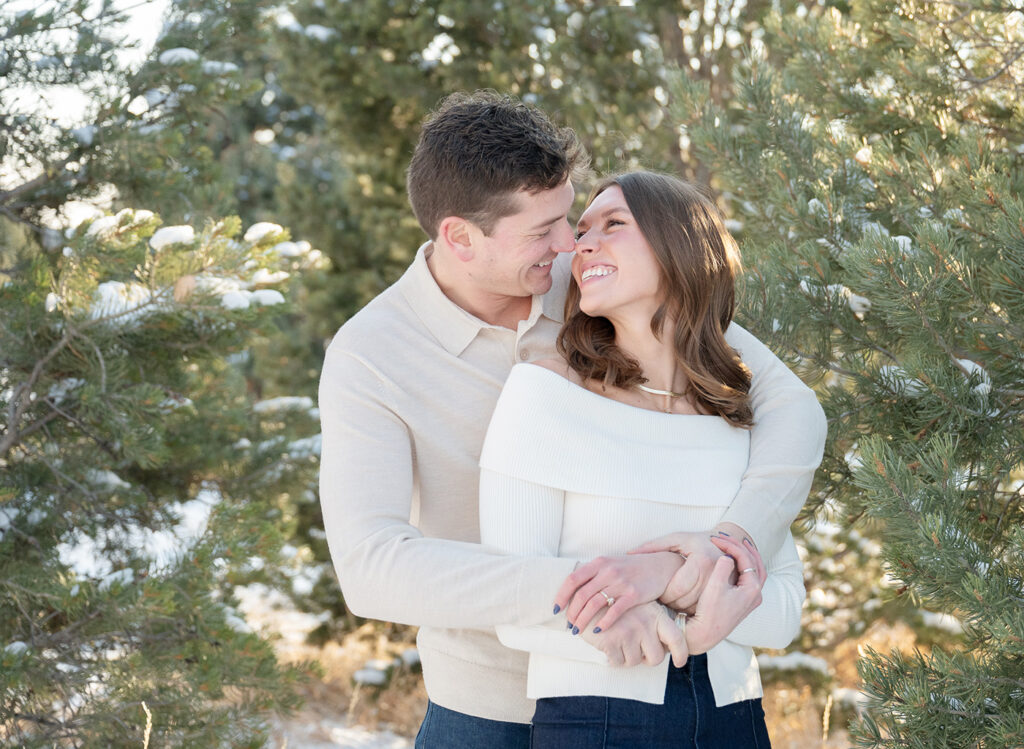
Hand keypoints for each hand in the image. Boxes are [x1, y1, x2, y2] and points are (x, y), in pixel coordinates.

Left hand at [554, 552, 682, 632]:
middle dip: (572, 613)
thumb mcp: (610, 564)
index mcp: (599, 562)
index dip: (561, 596)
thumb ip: (593, 574)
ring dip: (583, 620)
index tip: (556, 609)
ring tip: (578, 631)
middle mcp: (608, 571)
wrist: (660, 566)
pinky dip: (603, 623)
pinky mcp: (634, 594)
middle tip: (569, 626)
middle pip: (581, 595)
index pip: (573, 579)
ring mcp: (621, 582)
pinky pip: (614, 611)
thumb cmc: (631, 568)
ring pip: (594, 604)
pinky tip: (598, 631)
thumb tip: (572, 591)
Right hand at [580, 601, 688, 667]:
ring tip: (618, 640)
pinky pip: (618, 662)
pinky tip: (608, 643)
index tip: (679, 662)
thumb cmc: (616, 604)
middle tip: (636, 650)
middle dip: (646, 658)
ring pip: (635, 661)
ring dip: (626, 656)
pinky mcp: (611, 641)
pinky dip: (613, 656)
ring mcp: (627, 632)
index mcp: (654, 614)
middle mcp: (644, 623)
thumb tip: (667, 648)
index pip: (676, 638)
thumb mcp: (640, 606)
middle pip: (656, 658)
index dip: (681, 653)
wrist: (585, 595)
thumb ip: (654, 623)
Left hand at [629, 532, 725, 611]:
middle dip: (671, 602)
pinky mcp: (724, 594)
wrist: (725, 546)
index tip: (658, 593)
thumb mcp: (677, 539)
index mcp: (702, 560)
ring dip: (680, 608)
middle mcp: (714, 575)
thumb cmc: (696, 542)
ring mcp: (722, 586)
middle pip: (686, 600)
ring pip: (694, 608)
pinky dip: (691, 609)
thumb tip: (629, 554)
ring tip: (673, 600)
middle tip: (663, 598)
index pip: (678, 588)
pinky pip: (703, 609)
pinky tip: (685, 602)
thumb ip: (654, 546)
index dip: (665, 594)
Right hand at [684, 535, 766, 654]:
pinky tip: (732, 563)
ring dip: (746, 558)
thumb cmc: (709, 611)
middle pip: (755, 563)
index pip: (745, 559)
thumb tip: (728, 557)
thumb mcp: (715, 587)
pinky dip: (742, 567)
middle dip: (743, 549)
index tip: (716, 538)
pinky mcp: (743, 603)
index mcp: (752, 589)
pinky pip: (748, 579)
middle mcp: (755, 595)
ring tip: (737, 546)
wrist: (705, 634)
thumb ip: (723, 567)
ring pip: (754, 572)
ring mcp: (750, 600)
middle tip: (732, 538)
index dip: (731, 546)